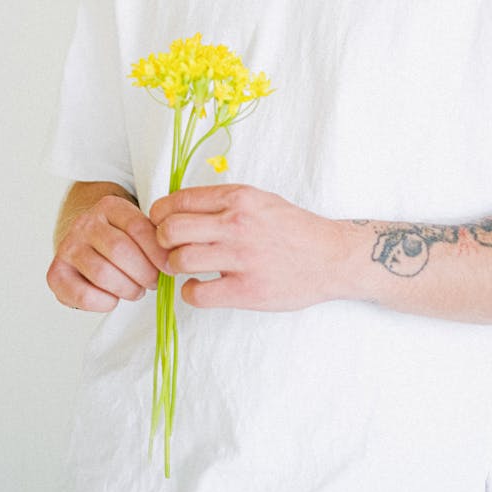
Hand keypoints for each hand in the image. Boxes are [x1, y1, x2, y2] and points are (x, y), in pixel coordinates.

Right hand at [47, 194, 169, 311]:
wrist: (83, 242)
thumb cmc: (119, 238)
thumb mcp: (136, 227)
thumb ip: (154, 237)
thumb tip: (176, 258)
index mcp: (110, 206)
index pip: (138, 227)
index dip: (158, 252)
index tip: (170, 267)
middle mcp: (86, 223)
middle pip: (120, 250)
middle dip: (143, 273)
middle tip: (153, 282)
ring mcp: (68, 247)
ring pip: (103, 273)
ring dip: (127, 289)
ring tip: (135, 290)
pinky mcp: (56, 273)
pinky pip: (82, 294)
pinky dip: (103, 302)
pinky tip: (112, 299)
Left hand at [149, 184, 344, 309]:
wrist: (331, 257)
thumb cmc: (293, 229)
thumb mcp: (260, 200)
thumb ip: (224, 202)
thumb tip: (180, 208)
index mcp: (239, 197)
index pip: (179, 200)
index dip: (160, 213)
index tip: (160, 222)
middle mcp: (237, 223)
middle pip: (170, 229)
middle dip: (160, 240)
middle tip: (167, 247)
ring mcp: (241, 258)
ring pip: (179, 260)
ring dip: (172, 266)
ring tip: (182, 267)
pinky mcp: (246, 290)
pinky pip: (197, 293)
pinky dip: (190, 292)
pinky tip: (199, 287)